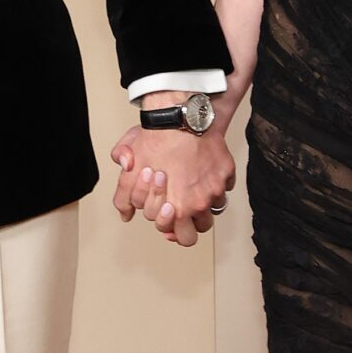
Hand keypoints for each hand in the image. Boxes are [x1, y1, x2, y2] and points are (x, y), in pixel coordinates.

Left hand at [109, 124, 235, 246]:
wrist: (180, 116)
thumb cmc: (158, 140)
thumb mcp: (131, 169)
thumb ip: (125, 196)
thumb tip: (126, 213)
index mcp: (179, 207)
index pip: (179, 236)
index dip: (170, 226)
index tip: (167, 213)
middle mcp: (201, 202)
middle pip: (200, 230)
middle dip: (190, 224)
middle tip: (182, 211)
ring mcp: (216, 188)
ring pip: (215, 209)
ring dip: (204, 205)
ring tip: (192, 191)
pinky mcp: (226, 172)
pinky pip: (225, 186)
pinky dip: (215, 183)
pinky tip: (203, 174)